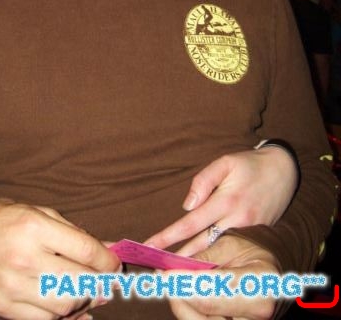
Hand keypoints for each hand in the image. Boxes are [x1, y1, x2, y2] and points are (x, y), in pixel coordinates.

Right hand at [0, 203, 119, 319]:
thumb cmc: (6, 223)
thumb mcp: (41, 214)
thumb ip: (75, 233)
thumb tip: (109, 251)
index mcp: (35, 228)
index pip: (85, 250)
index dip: (107, 261)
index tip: (115, 265)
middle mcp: (25, 258)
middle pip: (78, 282)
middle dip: (100, 284)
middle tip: (107, 282)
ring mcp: (14, 286)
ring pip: (64, 306)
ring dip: (84, 302)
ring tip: (87, 291)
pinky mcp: (5, 308)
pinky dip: (63, 317)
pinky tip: (71, 308)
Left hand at [146, 147, 297, 254]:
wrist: (284, 170)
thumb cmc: (250, 164)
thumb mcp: (224, 163)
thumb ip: (203, 181)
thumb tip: (187, 205)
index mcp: (226, 201)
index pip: (191, 224)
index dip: (169, 236)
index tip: (151, 245)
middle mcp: (237, 220)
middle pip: (202, 245)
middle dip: (179, 259)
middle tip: (158, 268)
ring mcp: (249, 231)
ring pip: (218, 252)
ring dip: (196, 263)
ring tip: (174, 272)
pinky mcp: (258, 236)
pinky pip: (233, 250)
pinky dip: (217, 259)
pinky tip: (202, 266)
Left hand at [169, 235, 279, 319]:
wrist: (274, 272)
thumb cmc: (254, 252)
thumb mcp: (232, 244)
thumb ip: (205, 256)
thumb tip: (175, 266)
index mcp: (260, 286)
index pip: (214, 290)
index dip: (185, 283)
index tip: (166, 273)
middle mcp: (256, 314)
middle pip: (206, 316)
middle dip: (180, 299)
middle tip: (163, 280)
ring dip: (182, 307)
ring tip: (170, 286)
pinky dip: (191, 311)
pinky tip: (182, 296)